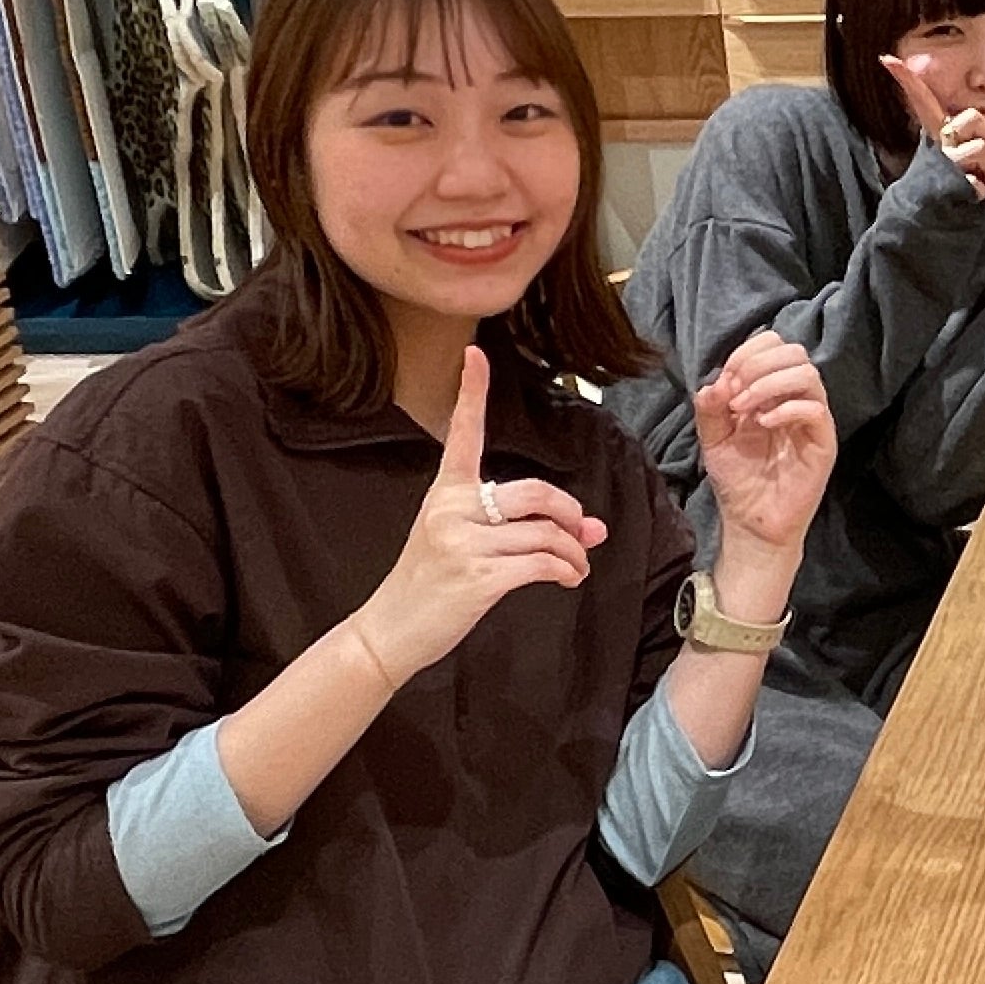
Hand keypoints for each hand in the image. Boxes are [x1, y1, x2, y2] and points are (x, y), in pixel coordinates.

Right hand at [353, 348, 607, 688]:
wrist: (392, 629)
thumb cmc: (432, 582)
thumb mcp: (468, 543)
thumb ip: (524, 527)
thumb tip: (592, 528)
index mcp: (445, 492)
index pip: (461, 434)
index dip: (472, 393)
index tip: (475, 354)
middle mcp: (452, 509)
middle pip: (536, 492)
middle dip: (570, 514)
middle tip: (582, 534)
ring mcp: (462, 542)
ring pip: (546, 533)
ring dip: (574, 553)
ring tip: (576, 566)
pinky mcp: (477, 577)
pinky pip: (542, 563)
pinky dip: (566, 572)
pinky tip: (566, 580)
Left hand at [692, 331, 836, 571]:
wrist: (751, 522)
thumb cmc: (737, 479)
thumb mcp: (713, 438)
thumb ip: (710, 408)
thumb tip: (716, 381)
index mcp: (771, 391)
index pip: (773, 345)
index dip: (748, 352)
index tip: (725, 380)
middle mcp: (795, 399)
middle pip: (794, 352)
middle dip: (757, 365)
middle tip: (734, 394)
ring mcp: (812, 421)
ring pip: (808, 374)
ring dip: (769, 384)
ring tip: (745, 409)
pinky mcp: (823, 443)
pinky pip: (815, 410)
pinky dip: (786, 409)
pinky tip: (763, 424)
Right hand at [880, 53, 984, 197]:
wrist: (941, 225)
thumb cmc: (965, 193)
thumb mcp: (980, 170)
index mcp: (943, 137)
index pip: (925, 103)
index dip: (909, 81)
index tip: (887, 58)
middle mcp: (939, 146)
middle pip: (972, 117)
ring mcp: (943, 164)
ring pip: (980, 149)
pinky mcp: (948, 184)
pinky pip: (978, 182)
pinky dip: (983, 191)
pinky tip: (976, 196)